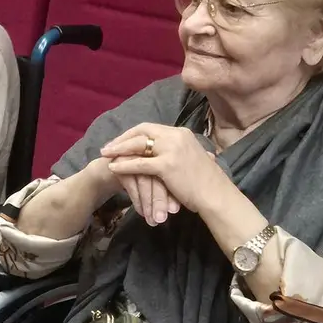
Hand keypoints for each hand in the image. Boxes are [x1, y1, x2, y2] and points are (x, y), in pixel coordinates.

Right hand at [78, 155, 178, 226]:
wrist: (105, 172)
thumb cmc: (134, 178)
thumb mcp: (152, 184)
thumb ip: (165, 190)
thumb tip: (175, 209)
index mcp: (161, 153)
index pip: (170, 174)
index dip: (172, 193)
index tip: (174, 211)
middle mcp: (148, 153)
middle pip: (158, 177)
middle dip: (160, 200)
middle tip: (162, 219)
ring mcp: (133, 156)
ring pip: (145, 181)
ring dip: (148, 203)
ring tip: (152, 221)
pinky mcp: (120, 163)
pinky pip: (131, 184)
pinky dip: (137, 200)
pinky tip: (141, 213)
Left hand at [101, 123, 225, 220]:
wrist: (216, 195)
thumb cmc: (205, 182)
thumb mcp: (191, 158)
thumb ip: (177, 152)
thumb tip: (163, 153)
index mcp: (182, 133)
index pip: (150, 127)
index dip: (132, 134)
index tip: (120, 141)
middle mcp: (176, 136)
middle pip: (141, 131)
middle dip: (122, 138)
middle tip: (108, 147)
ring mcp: (172, 149)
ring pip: (138, 145)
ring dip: (119, 149)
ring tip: (105, 155)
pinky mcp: (167, 165)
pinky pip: (139, 163)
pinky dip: (124, 165)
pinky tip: (113, 168)